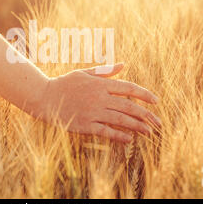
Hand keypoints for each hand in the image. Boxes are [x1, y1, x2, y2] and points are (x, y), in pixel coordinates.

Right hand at [34, 63, 160, 142]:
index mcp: (100, 84)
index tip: (156, 101)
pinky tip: (129, 138)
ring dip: (137, 126)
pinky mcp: (85, 125)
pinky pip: (106, 131)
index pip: (128, 88)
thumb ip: (105, 71)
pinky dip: (119, 135)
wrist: (44, 97)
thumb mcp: (84, 73)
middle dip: (146, 115)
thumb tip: (123, 65)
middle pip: (128, 106)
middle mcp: (99, 98)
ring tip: (149, 132)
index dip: (144, 94)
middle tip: (158, 122)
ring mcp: (93, 112)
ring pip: (120, 120)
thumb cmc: (65, 83)